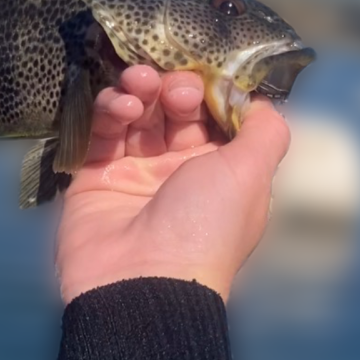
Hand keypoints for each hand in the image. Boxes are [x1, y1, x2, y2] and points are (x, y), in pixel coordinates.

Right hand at [55, 65, 290, 302]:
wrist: (140, 282)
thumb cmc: (206, 227)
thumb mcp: (252, 174)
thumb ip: (265, 131)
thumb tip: (261, 101)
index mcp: (221, 172)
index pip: (214, 115)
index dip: (210, 90)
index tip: (206, 77)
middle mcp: (179, 171)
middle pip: (175, 109)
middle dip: (174, 86)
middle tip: (172, 87)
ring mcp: (134, 173)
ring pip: (136, 114)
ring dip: (139, 90)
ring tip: (138, 86)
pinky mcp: (94, 176)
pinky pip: (101, 131)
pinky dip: (110, 111)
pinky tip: (121, 108)